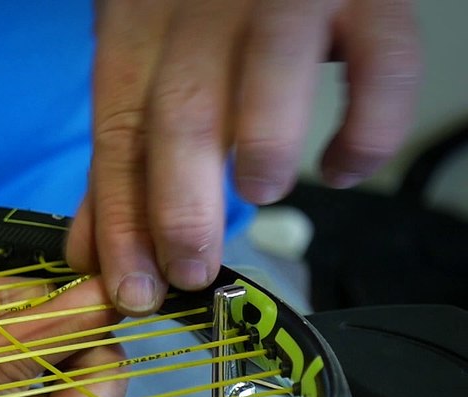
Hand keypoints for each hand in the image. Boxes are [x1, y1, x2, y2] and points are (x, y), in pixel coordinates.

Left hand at [67, 0, 420, 314]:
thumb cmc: (206, 6)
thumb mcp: (148, 62)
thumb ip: (125, 155)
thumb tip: (93, 253)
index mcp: (140, 28)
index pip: (119, 136)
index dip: (121, 221)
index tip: (131, 288)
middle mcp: (207, 9)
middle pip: (181, 113)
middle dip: (180, 209)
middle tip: (191, 271)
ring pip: (268, 80)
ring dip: (262, 152)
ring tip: (260, 193)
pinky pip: (381, 69)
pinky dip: (364, 132)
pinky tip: (339, 168)